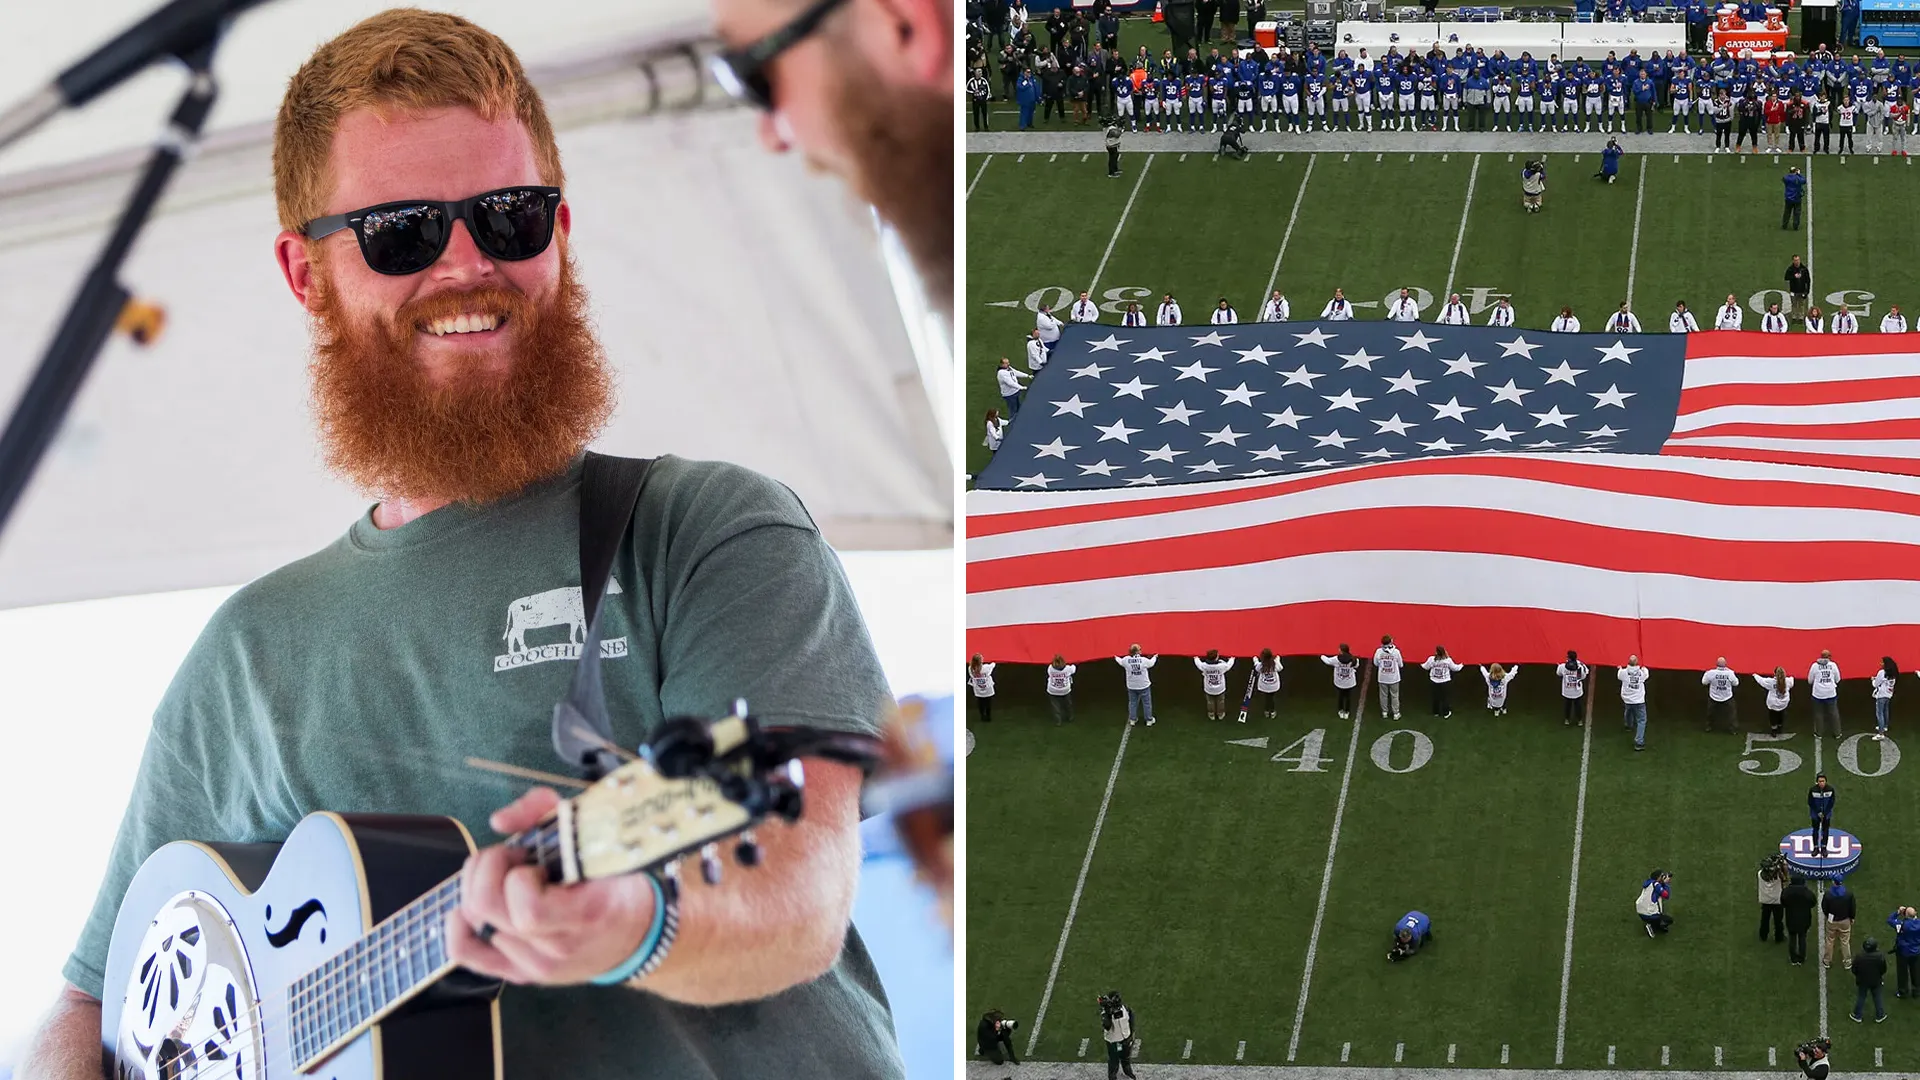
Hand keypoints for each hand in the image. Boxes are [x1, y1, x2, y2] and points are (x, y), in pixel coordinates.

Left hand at [446, 787, 657, 984]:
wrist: (638, 933)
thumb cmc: (616, 879)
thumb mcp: (597, 835)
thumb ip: (547, 812)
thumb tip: (499, 822)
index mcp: (585, 916)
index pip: (528, 909)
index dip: (517, 875)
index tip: (533, 857)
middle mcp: (557, 948)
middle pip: (488, 910)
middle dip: (488, 869)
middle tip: (512, 857)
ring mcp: (536, 965)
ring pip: (474, 924)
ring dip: (478, 887)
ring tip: (504, 878)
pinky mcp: (519, 973)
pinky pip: (466, 953)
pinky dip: (459, 925)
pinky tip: (470, 907)